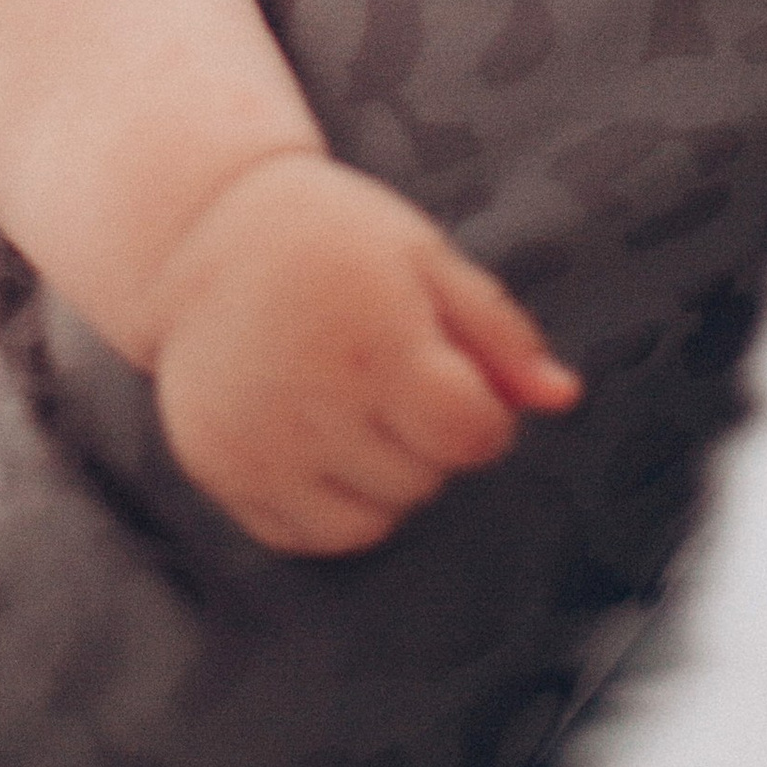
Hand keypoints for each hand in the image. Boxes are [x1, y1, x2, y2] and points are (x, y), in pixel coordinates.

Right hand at [145, 152, 581, 557]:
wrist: (202, 229)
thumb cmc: (334, 237)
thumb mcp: (425, 256)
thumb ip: (499, 332)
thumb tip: (565, 397)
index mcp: (376, 338)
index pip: (472, 436)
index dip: (482, 411)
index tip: (453, 373)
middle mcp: (313, 398)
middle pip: (425, 479)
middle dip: (427, 437)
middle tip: (387, 373)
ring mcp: (260, 442)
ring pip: (374, 520)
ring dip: (383, 477)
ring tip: (351, 404)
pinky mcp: (221, 470)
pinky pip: (310, 537)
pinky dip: (330, 505)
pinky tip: (315, 438)